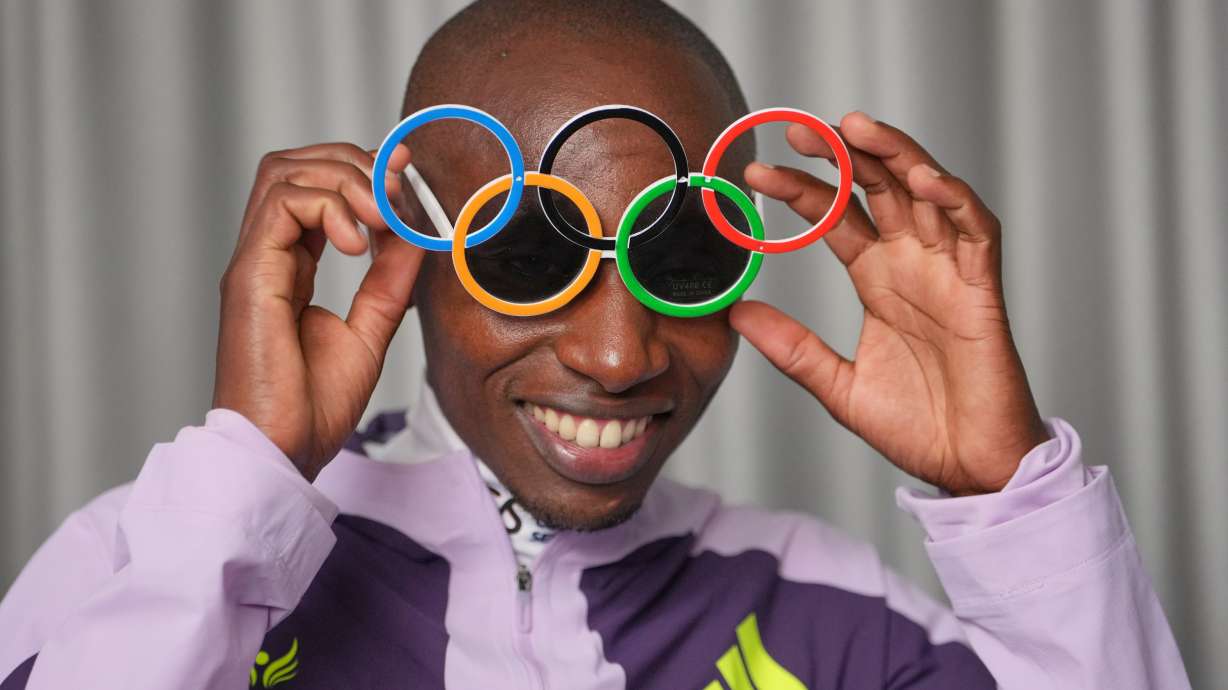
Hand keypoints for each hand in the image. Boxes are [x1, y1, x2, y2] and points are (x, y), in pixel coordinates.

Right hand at [213, 142, 421, 479]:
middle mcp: (267, 256)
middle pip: (295, 165)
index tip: (407, 175)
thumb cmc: (312, 406)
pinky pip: (281, 206)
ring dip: (345, 179)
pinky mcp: (249, 276)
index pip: (316, 188)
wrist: (282, 452)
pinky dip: (329, 207)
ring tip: (382, 218)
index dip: (362, 172)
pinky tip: (360, 243)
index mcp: (291, 266)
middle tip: (398, 193)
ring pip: (284, 172)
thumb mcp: (371, 330)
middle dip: (354, 163)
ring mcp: (254, 262)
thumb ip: (391, 280)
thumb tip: (416, 236)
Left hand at [730, 112, 1049, 495]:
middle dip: (843, 156)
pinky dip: (953, 199)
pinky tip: (921, 178)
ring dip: (895, 157)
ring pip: (927, 194)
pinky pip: (975, 231)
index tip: (758, 176)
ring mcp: (949, 273)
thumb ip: (792, 348)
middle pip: (878, 191)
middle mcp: (913, 265)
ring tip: (857, 129)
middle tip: (800, 132)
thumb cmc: (916, 426)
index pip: (836, 218)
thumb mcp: (837, 386)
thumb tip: (736, 314)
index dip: (801, 192)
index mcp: (878, 279)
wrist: (969, 468)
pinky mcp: (984, 291)